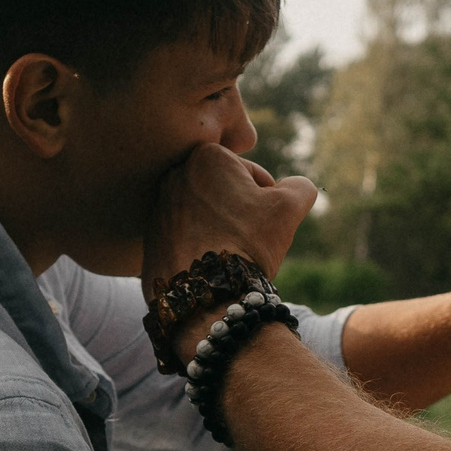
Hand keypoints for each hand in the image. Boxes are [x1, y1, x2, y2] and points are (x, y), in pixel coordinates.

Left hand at [144, 142, 319, 289]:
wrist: (205, 294)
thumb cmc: (247, 243)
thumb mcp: (288, 209)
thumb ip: (299, 187)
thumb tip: (295, 186)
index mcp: (206, 156)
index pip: (253, 175)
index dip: (269, 201)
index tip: (267, 224)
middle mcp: (175, 174)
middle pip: (226, 193)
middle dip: (241, 213)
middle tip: (250, 239)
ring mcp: (158, 206)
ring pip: (206, 215)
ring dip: (221, 230)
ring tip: (231, 255)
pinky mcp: (150, 235)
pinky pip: (187, 237)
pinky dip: (201, 247)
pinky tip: (211, 266)